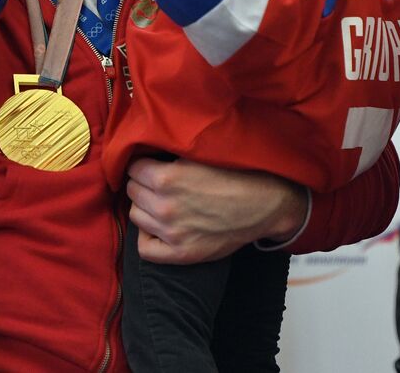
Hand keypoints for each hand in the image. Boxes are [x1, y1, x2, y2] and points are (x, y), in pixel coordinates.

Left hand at [126, 156, 306, 264]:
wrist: (266, 204)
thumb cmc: (237, 174)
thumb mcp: (203, 154)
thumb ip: (173, 152)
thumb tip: (148, 146)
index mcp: (167, 178)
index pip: (133, 168)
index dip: (144, 164)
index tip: (153, 165)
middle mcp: (165, 206)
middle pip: (132, 191)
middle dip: (143, 184)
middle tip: (159, 182)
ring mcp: (172, 233)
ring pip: (136, 216)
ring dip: (145, 207)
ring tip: (162, 202)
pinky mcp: (181, 253)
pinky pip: (145, 249)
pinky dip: (148, 236)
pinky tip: (159, 226)